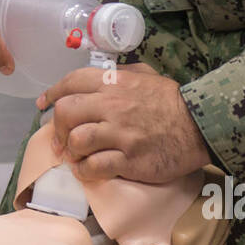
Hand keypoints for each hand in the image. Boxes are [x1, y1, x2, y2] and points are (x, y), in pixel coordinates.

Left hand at [35, 61, 212, 183]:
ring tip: (77, 155)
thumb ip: (119, 74)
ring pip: (77, 141)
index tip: (44, 104)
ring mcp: (120, 134)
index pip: (71, 83)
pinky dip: (85, 170)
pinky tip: (88, 170)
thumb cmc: (172, 101)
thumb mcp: (146, 75)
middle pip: (66, 113)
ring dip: (72, 150)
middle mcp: (112, 106)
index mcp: (114, 83)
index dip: (52, 94)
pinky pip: (94, 166)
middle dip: (57, 127)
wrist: (201, 125)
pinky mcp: (129, 159)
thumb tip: (98, 77)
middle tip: (61, 138)